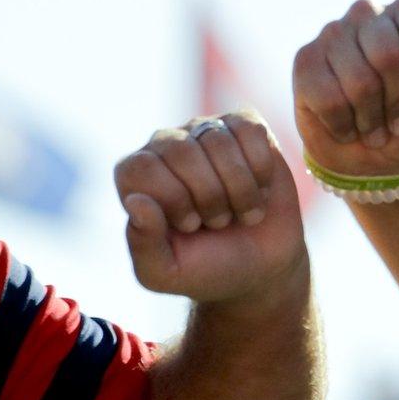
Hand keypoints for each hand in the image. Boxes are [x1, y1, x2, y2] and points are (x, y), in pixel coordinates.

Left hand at [114, 110, 305, 304]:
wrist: (261, 266)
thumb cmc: (206, 267)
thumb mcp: (165, 272)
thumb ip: (143, 245)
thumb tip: (136, 201)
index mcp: (136, 177)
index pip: (143, 168)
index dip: (174, 200)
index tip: (191, 226)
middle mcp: (166, 146)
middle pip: (181, 150)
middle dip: (210, 196)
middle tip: (219, 221)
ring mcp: (205, 131)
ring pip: (218, 140)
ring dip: (240, 189)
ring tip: (241, 211)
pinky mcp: (244, 127)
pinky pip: (250, 129)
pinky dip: (261, 168)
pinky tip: (260, 188)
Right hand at [292, 0, 398, 177]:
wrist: (376, 159)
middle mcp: (367, 11)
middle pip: (388, 56)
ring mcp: (332, 33)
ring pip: (359, 81)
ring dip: (373, 120)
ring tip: (375, 129)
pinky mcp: (305, 61)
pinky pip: (329, 99)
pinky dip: (345, 126)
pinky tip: (348, 128)